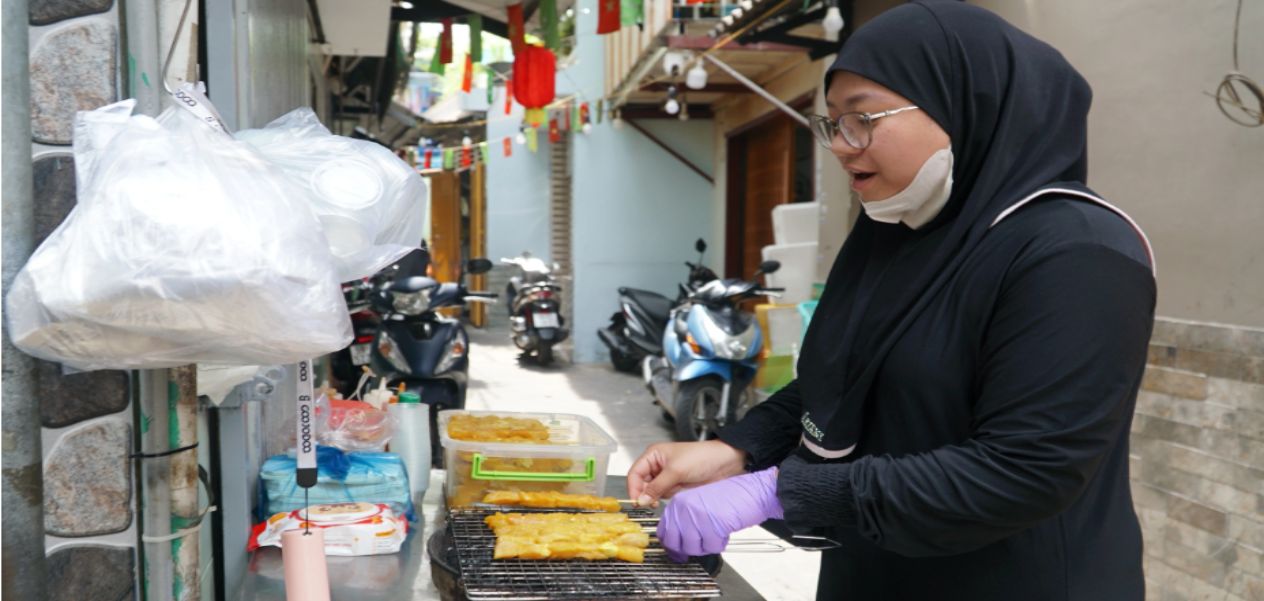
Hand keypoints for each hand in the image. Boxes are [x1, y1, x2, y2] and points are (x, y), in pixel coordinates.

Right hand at [627, 440, 746, 507]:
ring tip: (659, 501)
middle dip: (643, 494)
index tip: (636, 501)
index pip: (635, 473)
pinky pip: (662, 495)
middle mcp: (657, 465)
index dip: (633, 487)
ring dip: (654, 497)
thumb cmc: (701, 457)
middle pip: (641, 483)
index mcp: (653, 455)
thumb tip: (641, 500)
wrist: (724, 463)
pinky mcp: (675, 486)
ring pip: (651, 491)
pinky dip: (662, 499)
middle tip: (647, 504)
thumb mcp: (676, 471)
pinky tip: (668, 499)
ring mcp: (666, 476)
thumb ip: (657, 486)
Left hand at [656, 468, 782, 561]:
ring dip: (704, 547)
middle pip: (676, 544)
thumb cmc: (730, 495)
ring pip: (693, 548)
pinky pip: (711, 547)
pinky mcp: (713, 525)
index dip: (671, 545)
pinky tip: (723, 534)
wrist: (752, 490)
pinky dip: (718, 544)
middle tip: (698, 547)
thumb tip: (676, 540)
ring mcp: (698, 517)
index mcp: (679, 502)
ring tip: (713, 537)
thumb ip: (685, 518)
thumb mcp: (700, 501)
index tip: (676, 550)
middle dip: (687, 550)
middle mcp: (685, 509)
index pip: (663, 532)